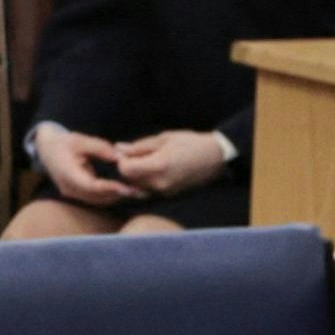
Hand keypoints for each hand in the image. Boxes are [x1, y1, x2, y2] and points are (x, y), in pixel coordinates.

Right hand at [30, 124, 135, 204]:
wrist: (47, 149)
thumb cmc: (64, 143)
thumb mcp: (80, 140)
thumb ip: (100, 147)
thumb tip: (119, 156)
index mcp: (67, 173)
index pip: (91, 186)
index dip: (110, 188)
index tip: (127, 188)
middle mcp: (69, 188)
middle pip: (96, 197)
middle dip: (118, 195)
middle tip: (140, 192)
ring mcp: (72, 193)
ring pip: (97, 201)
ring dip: (116, 197)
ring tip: (137, 193)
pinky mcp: (76, 194)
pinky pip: (95, 199)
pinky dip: (110, 196)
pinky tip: (124, 191)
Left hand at [107, 129, 231, 196]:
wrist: (215, 157)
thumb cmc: (190, 143)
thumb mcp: (163, 139)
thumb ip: (139, 146)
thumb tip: (119, 149)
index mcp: (158, 166)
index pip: (125, 170)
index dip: (122, 160)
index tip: (128, 152)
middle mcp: (160, 183)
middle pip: (130, 179)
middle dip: (129, 167)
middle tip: (138, 154)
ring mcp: (165, 191)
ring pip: (139, 185)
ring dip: (138, 174)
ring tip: (150, 160)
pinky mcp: (170, 195)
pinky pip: (150, 189)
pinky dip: (147, 180)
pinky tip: (157, 169)